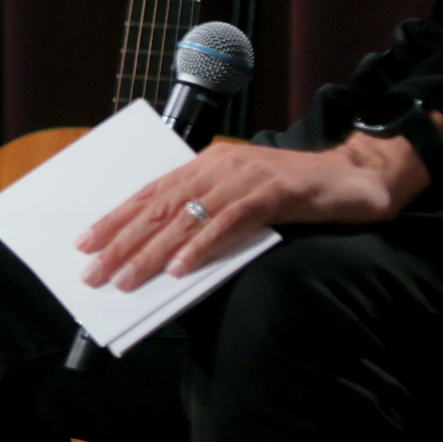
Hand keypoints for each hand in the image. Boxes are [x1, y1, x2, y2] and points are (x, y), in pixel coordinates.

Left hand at [74, 135, 425, 289]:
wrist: (357, 175)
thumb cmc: (298, 191)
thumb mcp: (244, 198)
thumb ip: (209, 215)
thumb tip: (166, 252)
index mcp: (208, 163)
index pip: (151, 193)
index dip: (116, 219)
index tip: (85, 244)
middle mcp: (220, 165)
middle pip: (161, 207)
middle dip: (122, 241)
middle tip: (93, 271)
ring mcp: (247, 177)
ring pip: (188, 217)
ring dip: (153, 251)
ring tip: (126, 277)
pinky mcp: (275, 193)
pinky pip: (231, 222)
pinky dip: (203, 246)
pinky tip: (182, 268)